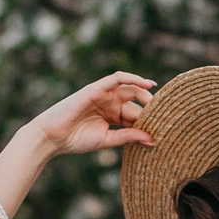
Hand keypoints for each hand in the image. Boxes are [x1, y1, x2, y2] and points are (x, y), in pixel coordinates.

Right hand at [21, 71, 156, 159]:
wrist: (53, 136)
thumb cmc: (76, 139)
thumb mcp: (107, 140)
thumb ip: (129, 137)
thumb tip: (153, 140)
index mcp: (113, 115)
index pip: (136, 114)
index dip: (150, 120)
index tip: (165, 128)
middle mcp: (110, 102)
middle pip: (137, 99)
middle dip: (150, 106)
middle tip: (163, 115)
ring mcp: (104, 94)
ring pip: (131, 87)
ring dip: (146, 92)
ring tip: (159, 102)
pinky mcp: (97, 87)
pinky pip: (118, 78)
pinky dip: (133, 78)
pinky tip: (148, 84)